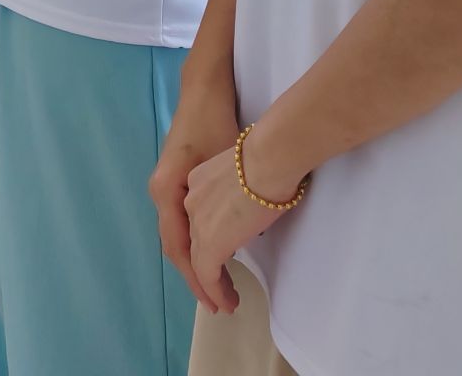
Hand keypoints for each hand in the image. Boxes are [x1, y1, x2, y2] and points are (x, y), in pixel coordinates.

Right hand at [149, 66, 243, 311]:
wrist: (204, 91)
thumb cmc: (214, 124)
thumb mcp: (225, 165)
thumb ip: (228, 204)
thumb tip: (244, 238)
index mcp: (166, 192)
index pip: (180, 249)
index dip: (200, 280)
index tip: (218, 303)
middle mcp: (161, 193)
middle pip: (175, 248)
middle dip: (198, 279)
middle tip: (221, 305)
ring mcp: (167, 187)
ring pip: (178, 237)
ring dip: (198, 264)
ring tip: (218, 289)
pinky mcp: (177, 181)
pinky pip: (183, 223)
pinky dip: (196, 245)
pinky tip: (214, 255)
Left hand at [185, 121, 306, 316]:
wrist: (268, 160)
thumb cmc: (270, 158)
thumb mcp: (248, 172)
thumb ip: (242, 189)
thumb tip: (253, 205)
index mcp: (199, 181)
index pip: (197, 217)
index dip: (205, 239)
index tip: (220, 254)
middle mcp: (191, 201)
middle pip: (191, 241)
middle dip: (203, 267)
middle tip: (216, 287)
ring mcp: (198, 223)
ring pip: (198, 262)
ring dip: (211, 285)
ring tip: (224, 301)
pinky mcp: (210, 243)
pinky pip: (207, 275)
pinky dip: (215, 291)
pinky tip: (228, 302)